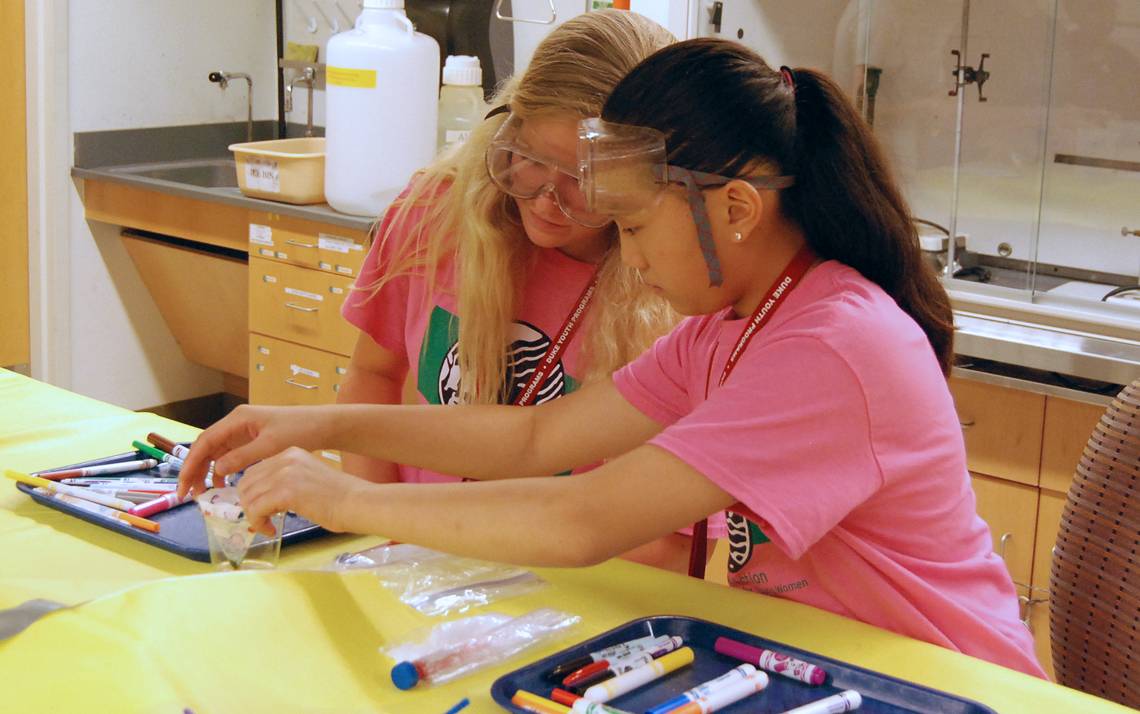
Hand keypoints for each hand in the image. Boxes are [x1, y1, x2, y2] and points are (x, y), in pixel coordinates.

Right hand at [177, 404, 334, 497]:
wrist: (322, 426)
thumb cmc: (300, 430)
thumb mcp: (271, 446)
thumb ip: (243, 457)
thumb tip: (217, 470)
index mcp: (238, 419)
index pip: (205, 441)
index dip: (191, 464)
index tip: (184, 485)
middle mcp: (236, 423)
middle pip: (206, 447)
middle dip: (195, 470)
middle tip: (188, 495)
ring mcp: (243, 431)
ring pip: (216, 453)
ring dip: (207, 472)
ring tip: (204, 494)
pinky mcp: (251, 440)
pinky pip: (229, 456)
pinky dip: (223, 470)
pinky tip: (224, 485)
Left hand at [236, 447, 365, 534]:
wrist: (358, 502)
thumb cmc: (341, 498)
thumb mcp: (309, 479)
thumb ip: (287, 482)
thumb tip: (265, 499)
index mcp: (292, 454)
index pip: (255, 471)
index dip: (252, 494)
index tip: (259, 509)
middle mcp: (286, 459)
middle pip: (247, 483)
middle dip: (249, 505)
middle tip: (260, 519)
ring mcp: (285, 474)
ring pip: (248, 497)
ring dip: (253, 516)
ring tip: (267, 526)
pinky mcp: (286, 492)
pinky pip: (256, 509)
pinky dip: (258, 523)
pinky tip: (271, 529)